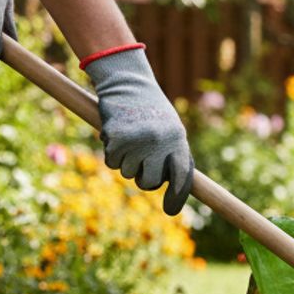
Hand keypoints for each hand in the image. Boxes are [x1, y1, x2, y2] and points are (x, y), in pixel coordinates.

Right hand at [84, 45, 194, 214]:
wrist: (128, 82)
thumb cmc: (150, 110)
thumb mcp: (170, 128)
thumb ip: (172, 154)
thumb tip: (175, 186)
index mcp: (178, 140)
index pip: (182, 177)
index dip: (177, 196)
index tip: (170, 211)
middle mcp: (161, 143)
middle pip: (151, 182)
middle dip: (144, 179)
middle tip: (140, 163)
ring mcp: (139, 141)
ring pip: (128, 173)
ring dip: (125, 162)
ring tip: (129, 140)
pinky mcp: (117, 138)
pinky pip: (112, 162)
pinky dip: (111, 154)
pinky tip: (115, 136)